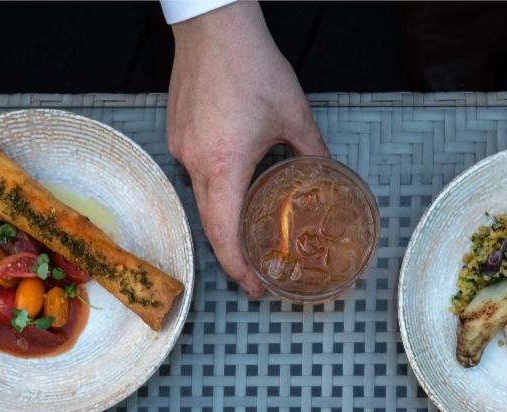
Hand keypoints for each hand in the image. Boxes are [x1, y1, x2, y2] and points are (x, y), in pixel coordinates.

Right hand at [166, 0, 326, 296]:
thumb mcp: (294, 114)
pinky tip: (234, 176)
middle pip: (211, 223)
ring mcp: (181, 149)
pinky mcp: (177, 135)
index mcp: (225, 166)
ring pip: (202, 197)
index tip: (255, 288)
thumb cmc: (252, 66)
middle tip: (255, 270)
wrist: (213, 27)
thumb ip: (313, 151)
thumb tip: (329, 175)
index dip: (239, 269)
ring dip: (224, 216)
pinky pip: (195, 171)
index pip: (225, 235)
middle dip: (233, 251)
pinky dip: (214, 184)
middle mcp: (196, 164)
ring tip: (248, 226)